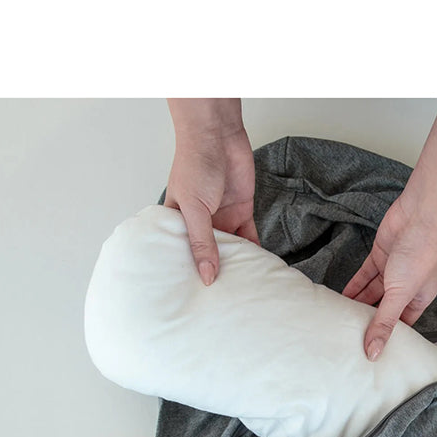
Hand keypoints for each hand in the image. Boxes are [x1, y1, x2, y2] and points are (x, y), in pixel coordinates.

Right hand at [164, 107, 259, 285]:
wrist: (218, 134)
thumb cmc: (195, 163)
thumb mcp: (194, 208)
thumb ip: (202, 242)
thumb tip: (207, 275)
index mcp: (177, 222)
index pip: (181, 253)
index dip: (187, 273)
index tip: (193, 296)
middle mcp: (199, 223)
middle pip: (207, 254)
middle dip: (214, 273)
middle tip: (220, 302)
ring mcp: (221, 217)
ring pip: (230, 248)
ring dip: (236, 264)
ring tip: (241, 290)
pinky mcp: (241, 211)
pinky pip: (248, 236)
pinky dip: (254, 250)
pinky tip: (259, 269)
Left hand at [341, 192, 436, 360]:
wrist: (419, 216)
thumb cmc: (419, 254)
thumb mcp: (399, 295)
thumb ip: (383, 323)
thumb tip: (374, 354)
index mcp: (419, 300)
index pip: (402, 326)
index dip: (387, 338)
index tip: (371, 352)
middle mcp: (406, 288)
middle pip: (384, 310)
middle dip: (369, 322)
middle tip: (350, 339)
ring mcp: (392, 272)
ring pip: (371, 294)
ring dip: (357, 305)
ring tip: (340, 322)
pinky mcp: (380, 258)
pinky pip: (364, 277)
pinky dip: (354, 287)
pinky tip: (340, 299)